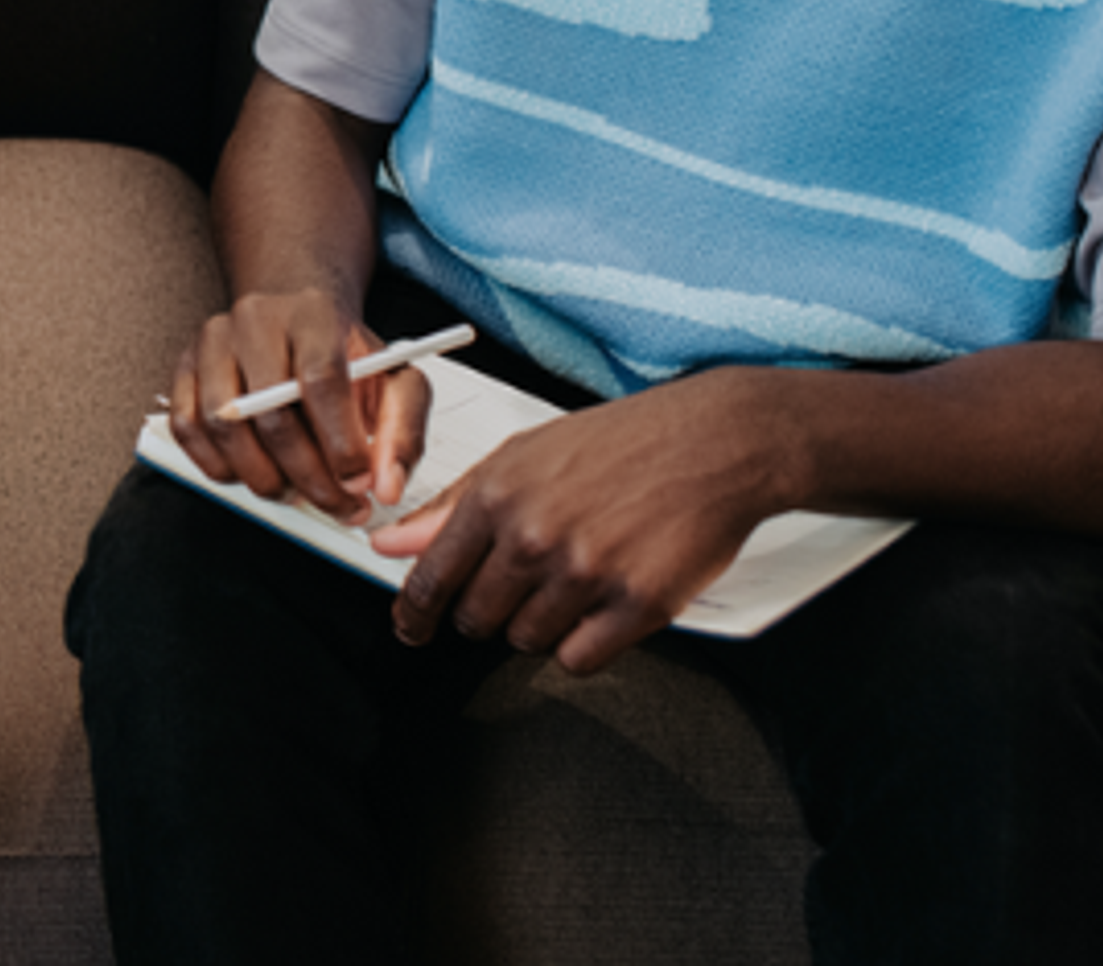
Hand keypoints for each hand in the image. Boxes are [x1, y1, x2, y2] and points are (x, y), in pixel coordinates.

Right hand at [167, 288, 431, 521]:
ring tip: (297, 492)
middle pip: (270, 413)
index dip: (339, 442)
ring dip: (263, 478)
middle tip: (337, 506)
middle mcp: (254, 322)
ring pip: (224, 428)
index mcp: (312, 315)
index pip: (320, 379)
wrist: (296, 318)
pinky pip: (188, 431)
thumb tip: (386, 487)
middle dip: (308, 477)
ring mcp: (211, 344)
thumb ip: (402, 430)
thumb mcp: (394, 378)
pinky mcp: (184, 368)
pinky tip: (256, 473)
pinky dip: (219, 467)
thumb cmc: (344, 353)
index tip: (359, 483)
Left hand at [370, 368, 781, 673]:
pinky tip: (600, 604)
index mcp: (498, 496)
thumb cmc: (618, 443)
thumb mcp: (519, 456)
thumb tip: (391, 544)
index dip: (414, 613)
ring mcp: (587, 574)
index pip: (432, 578)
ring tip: (573, 578)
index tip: (410, 628)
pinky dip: (584, 643)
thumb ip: (450, 507)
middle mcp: (535, 536)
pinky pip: (579, 660)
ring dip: (540, 623)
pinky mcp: (637, 606)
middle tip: (521, 583)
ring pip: (527, 641)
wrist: (711, 442)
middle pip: (477, 618)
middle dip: (488, 611)